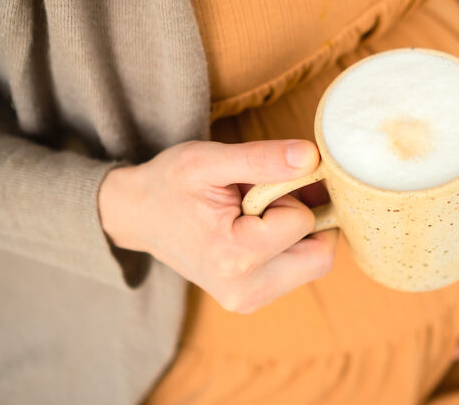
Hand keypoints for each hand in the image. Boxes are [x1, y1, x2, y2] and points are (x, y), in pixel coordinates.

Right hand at [98, 139, 337, 313]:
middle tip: (264, 199)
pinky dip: (290, 245)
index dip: (286, 194)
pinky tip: (256, 229)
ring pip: (314, 263)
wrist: (138, 215)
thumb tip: (312, 157)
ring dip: (297, 232)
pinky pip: (299, 271)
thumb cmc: (170, 183)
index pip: (303, 221)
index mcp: (234, 258)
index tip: (250, 188)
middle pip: (320, 254)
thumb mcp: (208, 160)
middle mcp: (245, 292)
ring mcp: (248, 301)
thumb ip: (262, 159)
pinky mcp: (252, 301)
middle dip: (303, 219)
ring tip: (254, 213)